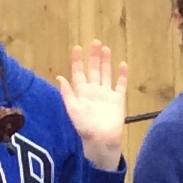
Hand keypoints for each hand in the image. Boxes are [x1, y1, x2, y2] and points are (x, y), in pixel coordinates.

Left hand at [58, 39, 129, 170]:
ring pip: (106, 74)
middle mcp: (94, 91)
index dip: (77, 61)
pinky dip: (122, 75)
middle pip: (94, 70)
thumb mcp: (72, 109)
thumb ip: (67, 93)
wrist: (102, 140)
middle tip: (95, 42)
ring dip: (106, 62)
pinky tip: (122, 64)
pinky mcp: (118, 100)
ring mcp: (106, 94)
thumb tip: (60, 77)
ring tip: (106, 49)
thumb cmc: (85, 127)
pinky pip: (120, 85)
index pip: (78, 73)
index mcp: (81, 92)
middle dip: (94, 57)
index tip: (77, 48)